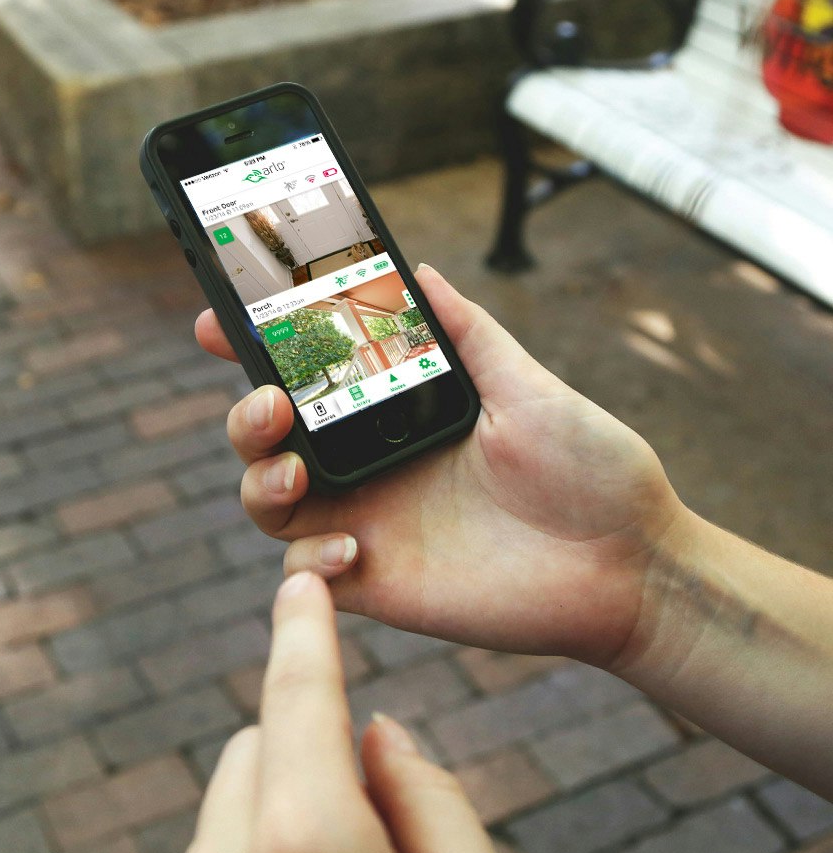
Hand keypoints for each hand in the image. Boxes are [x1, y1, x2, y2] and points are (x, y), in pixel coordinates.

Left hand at [149, 572, 544, 852]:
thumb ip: (429, 798)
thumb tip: (372, 731)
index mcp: (311, 844)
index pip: (297, 696)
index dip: (305, 630)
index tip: (300, 581)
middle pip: (253, 753)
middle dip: (307, 762)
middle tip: (381, 837)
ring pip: (223, 822)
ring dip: (276, 829)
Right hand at [198, 265, 684, 667]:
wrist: (634, 568)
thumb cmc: (594, 472)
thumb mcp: (528, 386)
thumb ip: (466, 333)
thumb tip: (417, 270)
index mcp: (394, 412)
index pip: (307, 374)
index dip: (253, 348)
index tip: (218, 322)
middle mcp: (368, 465)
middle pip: (268, 436)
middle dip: (245, 414)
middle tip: (271, 401)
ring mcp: (366, 523)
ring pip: (267, 499)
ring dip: (259, 479)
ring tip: (293, 469)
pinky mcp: (373, 583)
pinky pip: (306, 570)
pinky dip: (310, 557)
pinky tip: (356, 546)